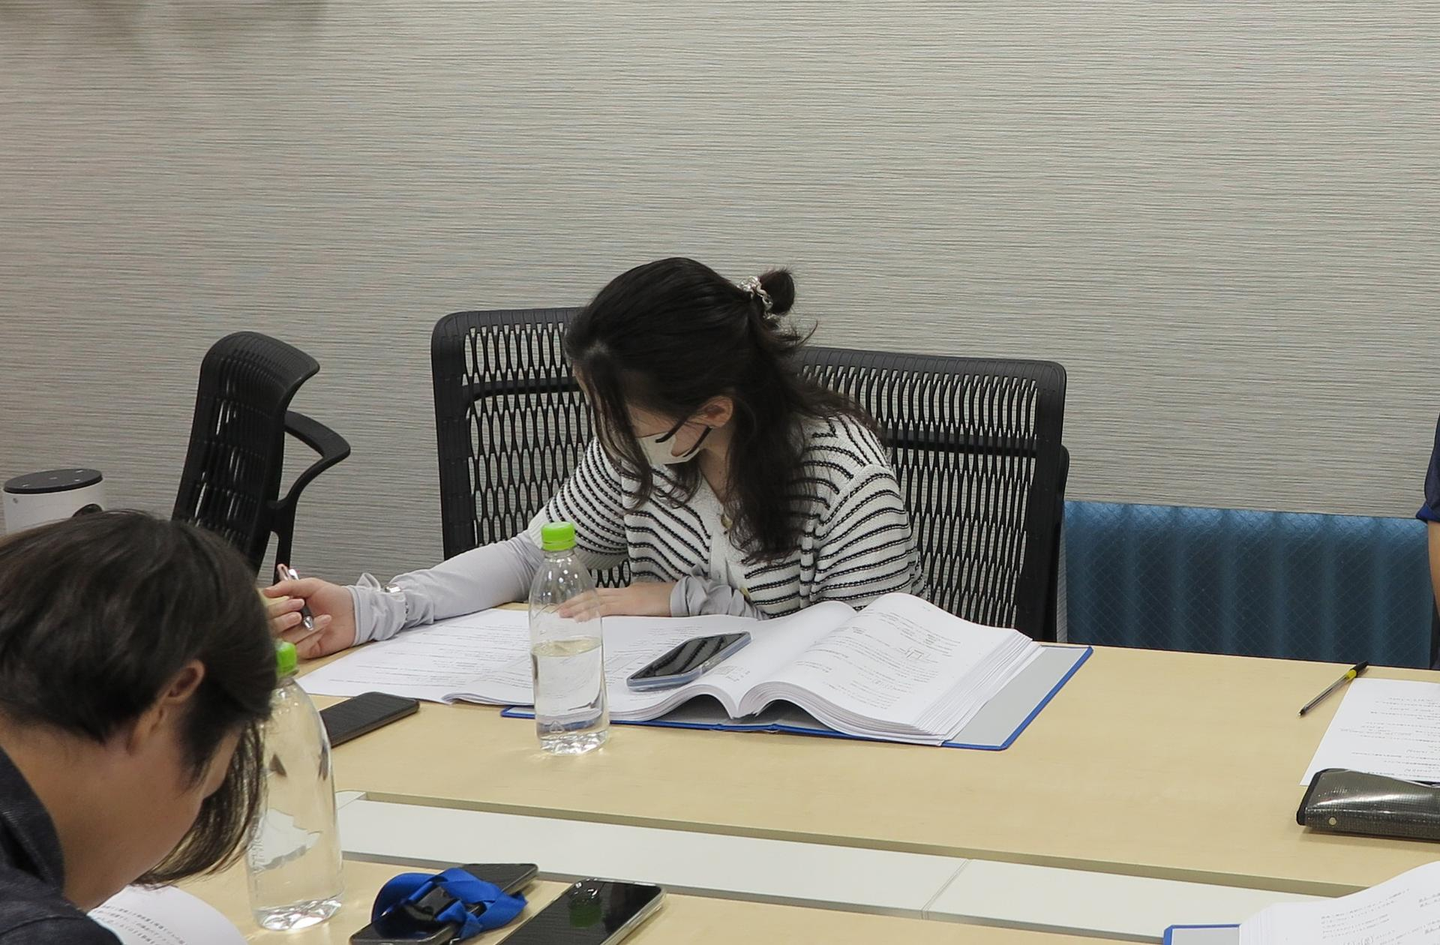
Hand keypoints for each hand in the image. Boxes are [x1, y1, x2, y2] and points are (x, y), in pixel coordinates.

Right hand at [262, 572, 357, 659]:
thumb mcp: (311, 585)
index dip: (278, 609)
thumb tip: (267, 591)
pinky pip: (299, 648)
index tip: (295, 601)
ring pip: (285, 639)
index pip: (269, 613)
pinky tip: (321, 630)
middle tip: (300, 613)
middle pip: (272, 628)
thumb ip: (288, 586)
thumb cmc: (336, 598)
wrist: (356, 612)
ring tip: (318, 619)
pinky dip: (310, 637)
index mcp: (287, 608)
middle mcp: (290, 623)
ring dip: (301, 629)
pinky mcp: (307, 649)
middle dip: (284, 620)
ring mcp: (298, 637)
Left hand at [560, 582, 675, 618]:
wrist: (683, 596)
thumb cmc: (669, 601)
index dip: (583, 599)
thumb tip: (627, 612)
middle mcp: (623, 592)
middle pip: (593, 595)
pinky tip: (580, 618)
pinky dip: (591, 613)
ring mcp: (626, 597)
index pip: (599, 594)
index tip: (569, 604)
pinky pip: (606, 610)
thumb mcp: (648, 603)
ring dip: (577, 608)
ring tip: (563, 613)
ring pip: (595, 601)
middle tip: (557, 609)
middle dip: (574, 602)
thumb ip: (635, 607)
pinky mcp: (630, 605)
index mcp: (627, 592)